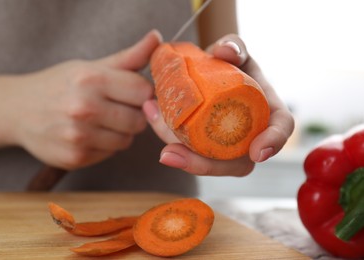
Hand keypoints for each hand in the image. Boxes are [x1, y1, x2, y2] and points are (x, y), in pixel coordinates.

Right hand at [4, 30, 161, 169]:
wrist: (18, 110)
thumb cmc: (60, 84)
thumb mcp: (91, 66)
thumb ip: (129, 57)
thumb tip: (158, 39)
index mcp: (91, 79)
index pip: (144, 92)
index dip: (143, 93)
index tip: (133, 93)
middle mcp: (84, 108)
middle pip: (140, 120)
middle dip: (134, 115)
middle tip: (117, 109)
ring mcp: (78, 136)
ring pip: (127, 140)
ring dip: (120, 132)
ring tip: (102, 121)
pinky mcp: (75, 157)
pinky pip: (110, 154)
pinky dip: (105, 145)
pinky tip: (89, 134)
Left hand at [143, 34, 293, 175]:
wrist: (209, 70)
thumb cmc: (230, 63)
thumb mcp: (235, 51)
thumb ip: (235, 47)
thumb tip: (225, 52)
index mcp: (267, 110)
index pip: (280, 128)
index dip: (273, 142)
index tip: (256, 152)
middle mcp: (249, 134)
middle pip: (236, 163)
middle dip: (204, 165)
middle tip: (170, 154)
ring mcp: (226, 145)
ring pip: (207, 162)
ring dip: (180, 158)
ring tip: (158, 146)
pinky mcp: (204, 146)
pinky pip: (189, 150)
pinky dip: (167, 137)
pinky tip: (151, 115)